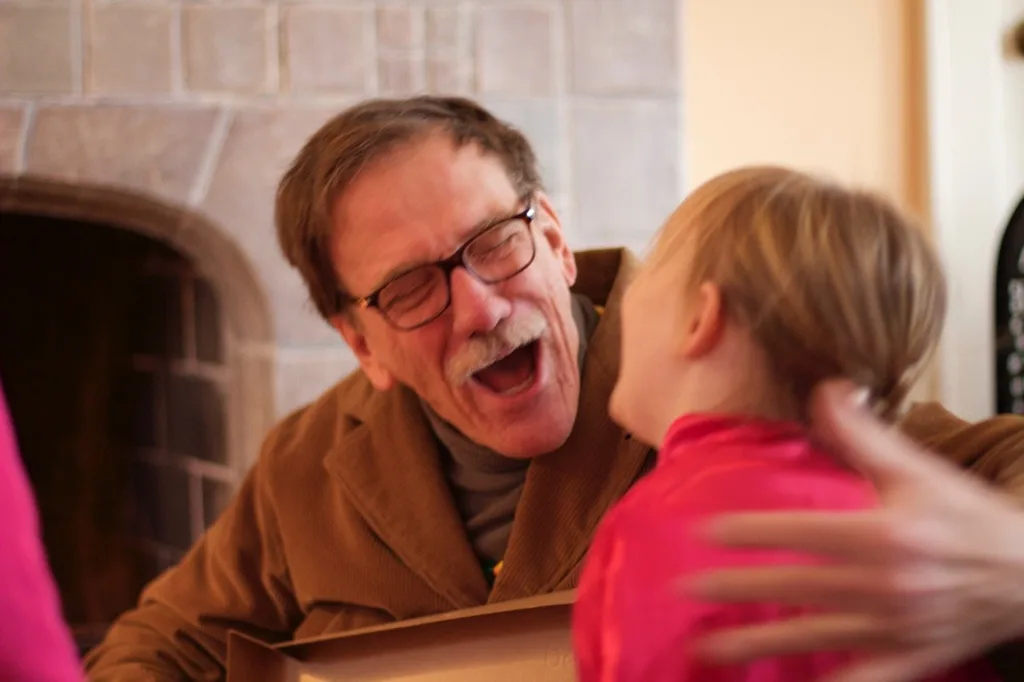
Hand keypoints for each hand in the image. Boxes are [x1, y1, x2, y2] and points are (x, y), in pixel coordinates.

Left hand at [687, 379, 1023, 681]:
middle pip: (798, 586)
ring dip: (760, 643)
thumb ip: (864, 433)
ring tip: (711, 647)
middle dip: (739, 588)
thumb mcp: (918, 469)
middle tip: (688, 588)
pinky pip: (865, 679)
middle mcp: (887, 583)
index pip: (803, 531)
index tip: (705, 533)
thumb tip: (827, 389)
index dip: (752, 532)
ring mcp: (896, 626)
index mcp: (886, 534)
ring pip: (815, 636)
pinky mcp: (911, 656)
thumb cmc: (967, 516)